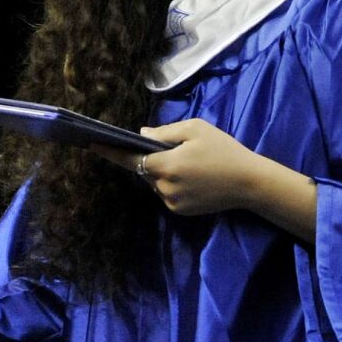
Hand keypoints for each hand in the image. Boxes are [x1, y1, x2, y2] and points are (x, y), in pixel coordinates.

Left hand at [94, 118, 261, 215]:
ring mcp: (171, 202)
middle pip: (144, 170)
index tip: (92, 144)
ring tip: (186, 162)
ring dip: (161, 172)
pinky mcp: (180, 211)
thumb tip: (142, 135)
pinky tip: (191, 177)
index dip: (111, 152)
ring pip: (154, 183)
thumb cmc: (223, 150)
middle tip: (170, 149)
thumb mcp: (195, 130)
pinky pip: (165, 194)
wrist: (249, 182)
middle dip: (149, 159)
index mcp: (166, 165)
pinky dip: (170, 184)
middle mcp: (164, 187)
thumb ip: (165, 132)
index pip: (130, 159)